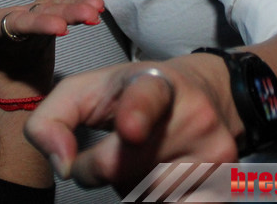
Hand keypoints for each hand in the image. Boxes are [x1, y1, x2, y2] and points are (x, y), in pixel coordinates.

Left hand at [25, 58, 237, 193]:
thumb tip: (62, 166)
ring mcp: (214, 152)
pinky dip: (154, 200)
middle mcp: (193, 115)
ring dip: (130, 187)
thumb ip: (52, 119)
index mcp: (154, 83)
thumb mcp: (87, 89)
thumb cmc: (130, 94)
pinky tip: (162, 176)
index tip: (130, 129)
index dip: (135, 115)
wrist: (204, 94)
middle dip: (99, 168)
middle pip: (120, 168)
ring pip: (144, 198)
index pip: (145, 99)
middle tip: (115, 143)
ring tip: (145, 155)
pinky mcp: (224, 185)